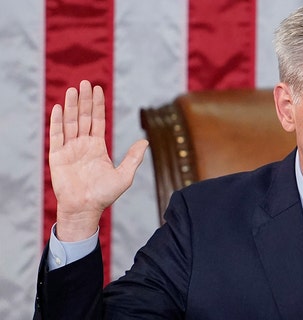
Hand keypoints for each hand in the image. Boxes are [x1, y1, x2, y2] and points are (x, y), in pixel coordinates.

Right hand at [49, 80, 147, 240]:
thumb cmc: (104, 195)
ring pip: (70, 123)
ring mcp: (69, 149)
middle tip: (85, 83)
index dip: (97, 105)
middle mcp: (83, 145)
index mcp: (97, 147)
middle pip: (83, 117)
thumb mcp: (124, 175)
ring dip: (71, 106)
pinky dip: (57, 122)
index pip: (97, 121)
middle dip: (84, 100)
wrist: (85, 208)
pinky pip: (56, 136)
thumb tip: (145, 141)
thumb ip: (133, 158)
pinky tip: (59, 108)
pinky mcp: (57, 156)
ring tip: (73, 90)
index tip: (98, 89)